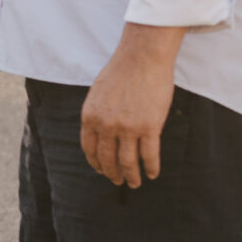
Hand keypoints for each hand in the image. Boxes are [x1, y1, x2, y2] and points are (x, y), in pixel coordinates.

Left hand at [81, 25, 180, 187]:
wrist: (142, 58)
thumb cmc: (121, 72)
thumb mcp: (98, 94)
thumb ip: (98, 114)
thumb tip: (102, 133)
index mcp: (90, 117)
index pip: (89, 148)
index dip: (96, 163)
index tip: (101, 170)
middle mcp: (106, 125)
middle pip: (108, 158)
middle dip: (113, 173)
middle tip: (118, 181)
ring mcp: (128, 128)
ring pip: (128, 162)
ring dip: (132, 176)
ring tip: (135, 183)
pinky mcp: (150, 128)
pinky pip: (150, 155)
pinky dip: (151, 168)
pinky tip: (152, 173)